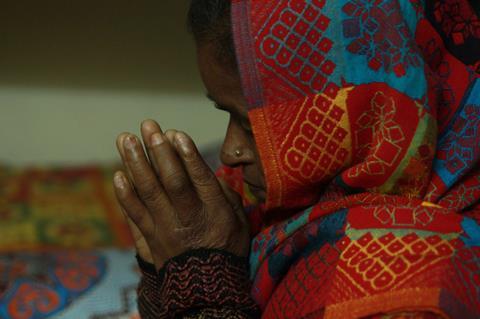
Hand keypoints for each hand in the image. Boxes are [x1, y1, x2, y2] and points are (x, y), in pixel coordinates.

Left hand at [114, 120, 249, 269]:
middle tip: (149, 127)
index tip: (175, 134)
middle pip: (170, 182)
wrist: (205, 285)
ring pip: (148, 193)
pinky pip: (134, 215)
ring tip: (125, 139)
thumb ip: (226, 194)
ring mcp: (165, 228)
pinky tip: (117, 174)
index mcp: (213, 212)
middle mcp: (187, 218)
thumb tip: (211, 170)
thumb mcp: (239, 220)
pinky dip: (124, 195)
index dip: (187, 155)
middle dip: (159, 152)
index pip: (198, 180)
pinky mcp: (149, 237)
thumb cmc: (226, 246)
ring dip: (135, 164)